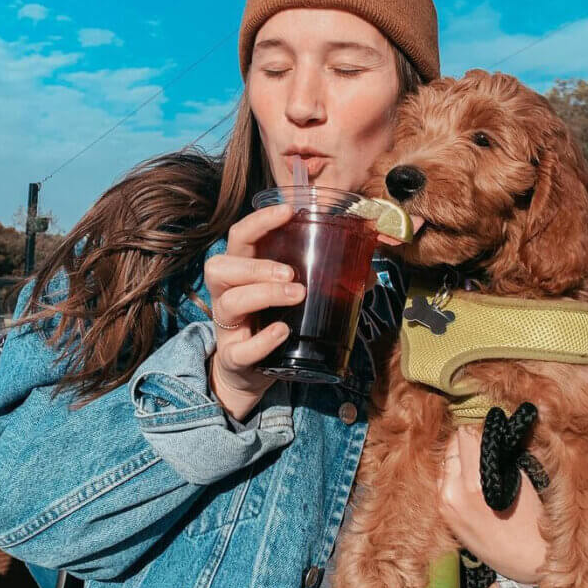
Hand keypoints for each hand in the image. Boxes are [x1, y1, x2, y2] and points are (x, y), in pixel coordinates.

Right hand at [205, 203, 305, 420]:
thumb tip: (368, 272)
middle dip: (256, 265)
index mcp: (241, 272)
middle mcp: (227, 295)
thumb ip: (325, 281)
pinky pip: (240, 349)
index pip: (239, 237)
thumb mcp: (292, 298)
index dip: (259, 221)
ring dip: (263, 294)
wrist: (249, 376)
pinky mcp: (233, 359)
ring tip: (296, 294)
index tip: (287, 211)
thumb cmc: (271, 323)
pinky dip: (262, 341)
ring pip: (228, 302)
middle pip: (220, 266)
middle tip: (291, 272)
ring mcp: (228, 328)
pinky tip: (282, 332)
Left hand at [439, 423, 547, 584]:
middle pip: (452, 444)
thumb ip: (498, 452)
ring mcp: (445, 504)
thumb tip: (489, 429)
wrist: (527, 561)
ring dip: (460, 457)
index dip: (481, 428)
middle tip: (486, 444)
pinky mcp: (443, 514)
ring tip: (479, 464)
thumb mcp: (519, 478)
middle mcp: (453, 491)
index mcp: (475, 482)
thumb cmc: (531, 519)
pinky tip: (471, 480)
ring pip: (446, 461)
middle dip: (468, 440)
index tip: (492, 429)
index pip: (466, 434)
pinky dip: (455, 474)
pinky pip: (443, 480)